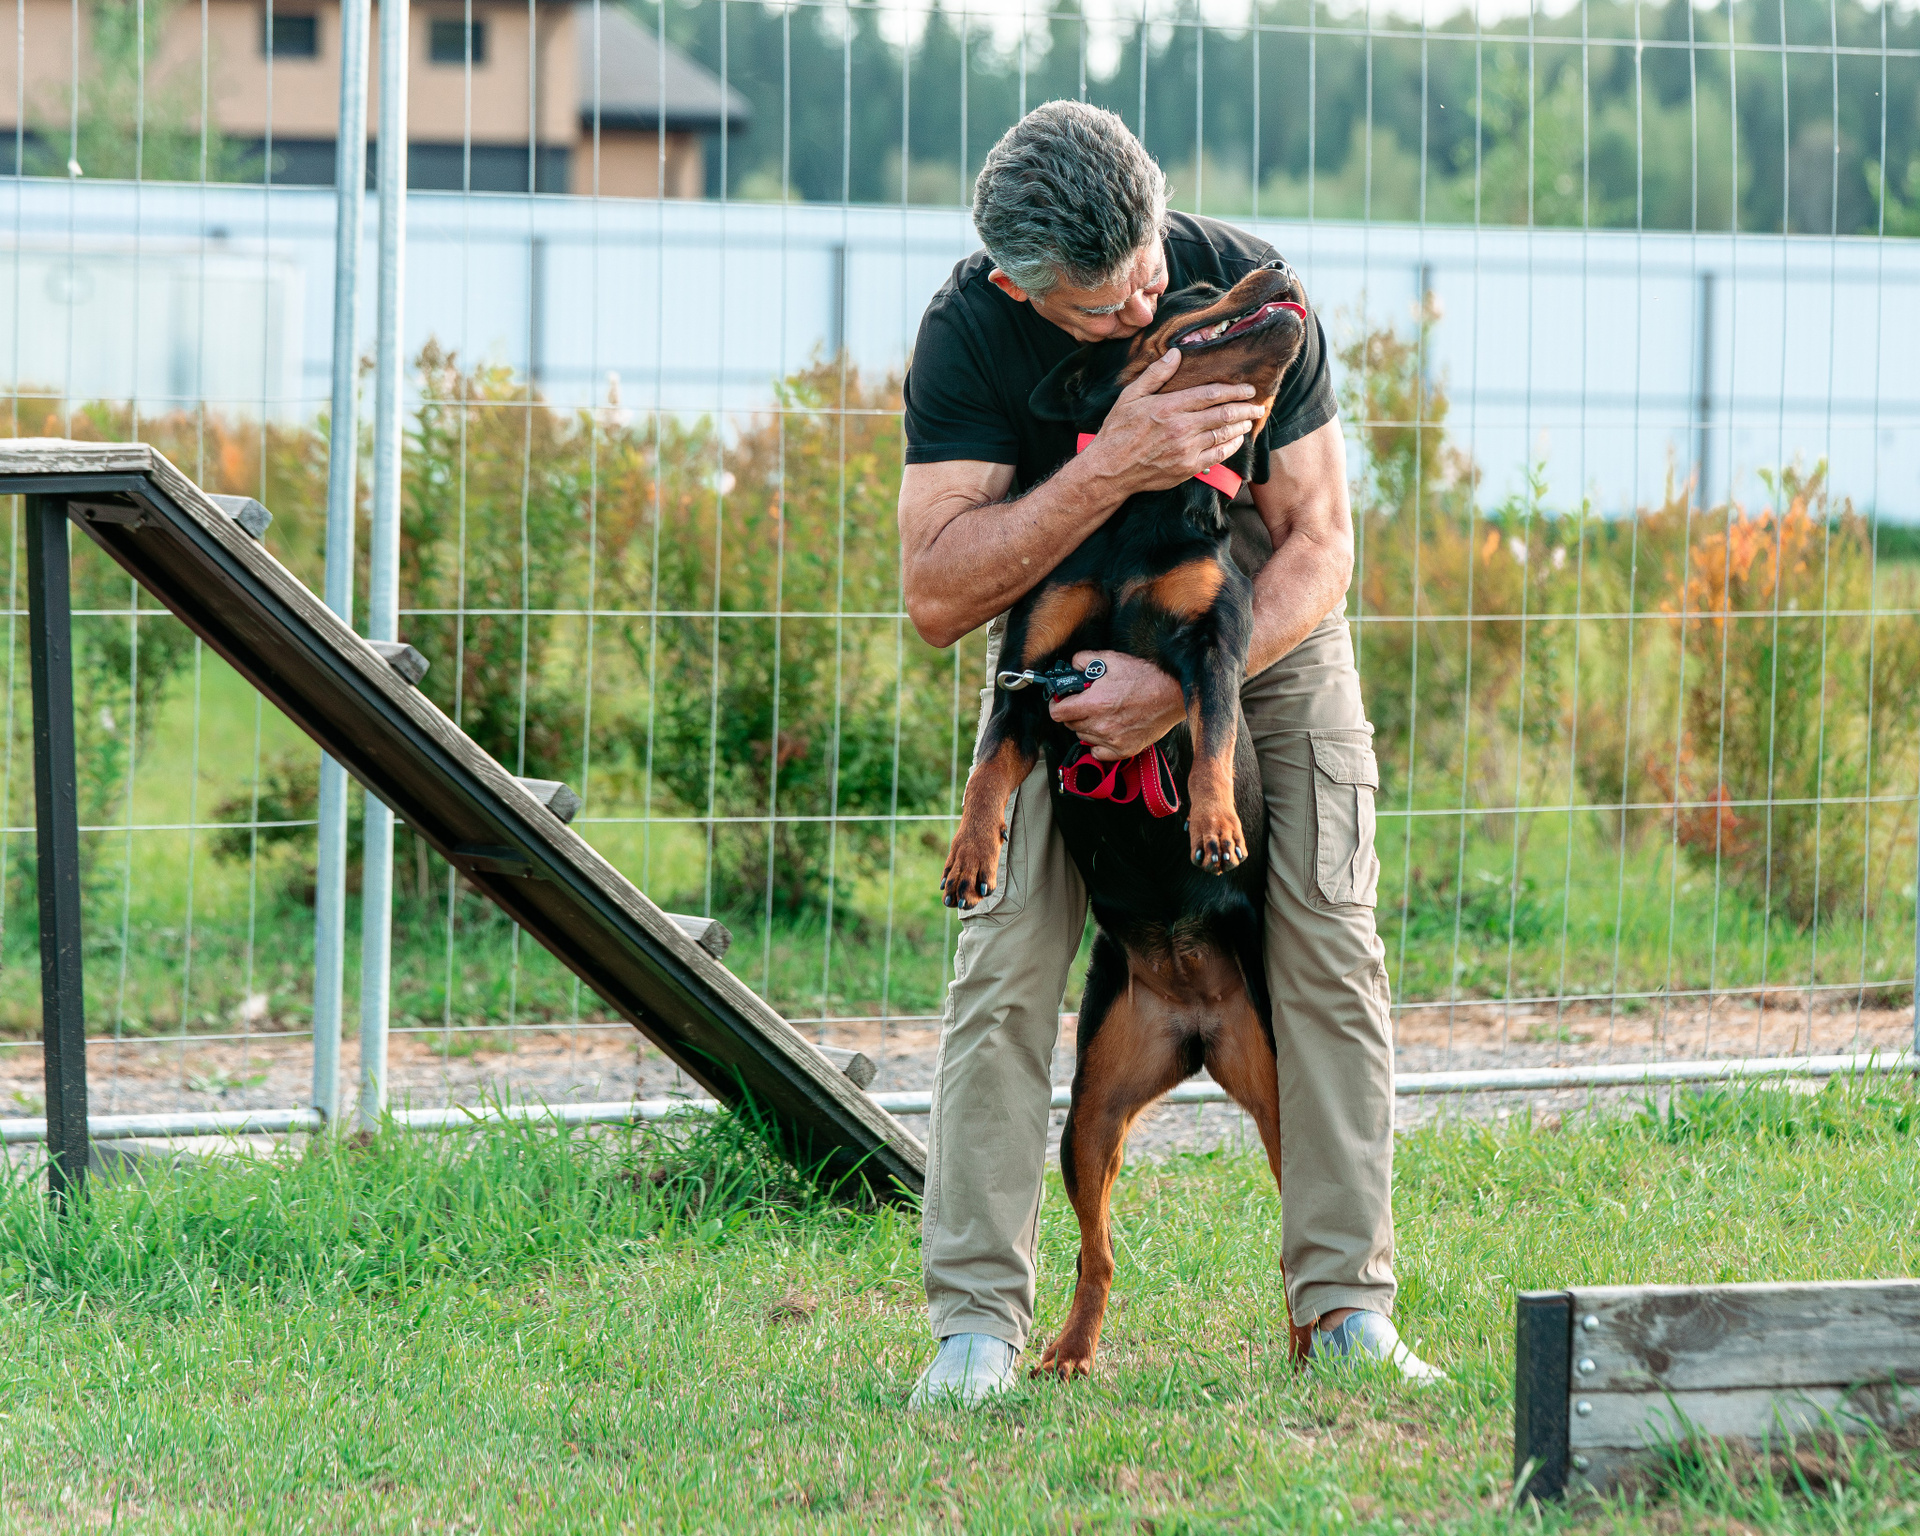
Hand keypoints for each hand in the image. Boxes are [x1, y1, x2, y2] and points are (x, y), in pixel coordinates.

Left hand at [1048, 651, 1184, 761]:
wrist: (1174, 693)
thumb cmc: (1147, 677)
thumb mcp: (1113, 659)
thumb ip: (1086, 660)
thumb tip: (1073, 665)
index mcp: (1095, 703)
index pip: (1058, 713)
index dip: (1056, 704)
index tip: (1061, 701)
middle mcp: (1101, 725)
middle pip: (1070, 725)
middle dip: (1073, 713)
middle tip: (1086, 703)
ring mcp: (1113, 740)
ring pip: (1084, 738)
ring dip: (1087, 727)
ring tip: (1102, 714)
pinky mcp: (1125, 750)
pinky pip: (1099, 753)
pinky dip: (1099, 744)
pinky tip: (1108, 730)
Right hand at [1080, 349, 1262, 495]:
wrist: (1110, 470)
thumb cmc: (1118, 432)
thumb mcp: (1130, 397)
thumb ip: (1154, 375)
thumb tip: (1175, 354)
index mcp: (1169, 407)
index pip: (1211, 394)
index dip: (1234, 390)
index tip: (1248, 389)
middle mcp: (1181, 428)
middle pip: (1224, 414)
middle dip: (1245, 409)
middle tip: (1258, 405)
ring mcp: (1186, 450)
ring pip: (1224, 435)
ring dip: (1241, 427)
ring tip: (1249, 421)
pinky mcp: (1187, 468)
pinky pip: (1217, 456)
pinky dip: (1230, 447)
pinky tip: (1235, 441)